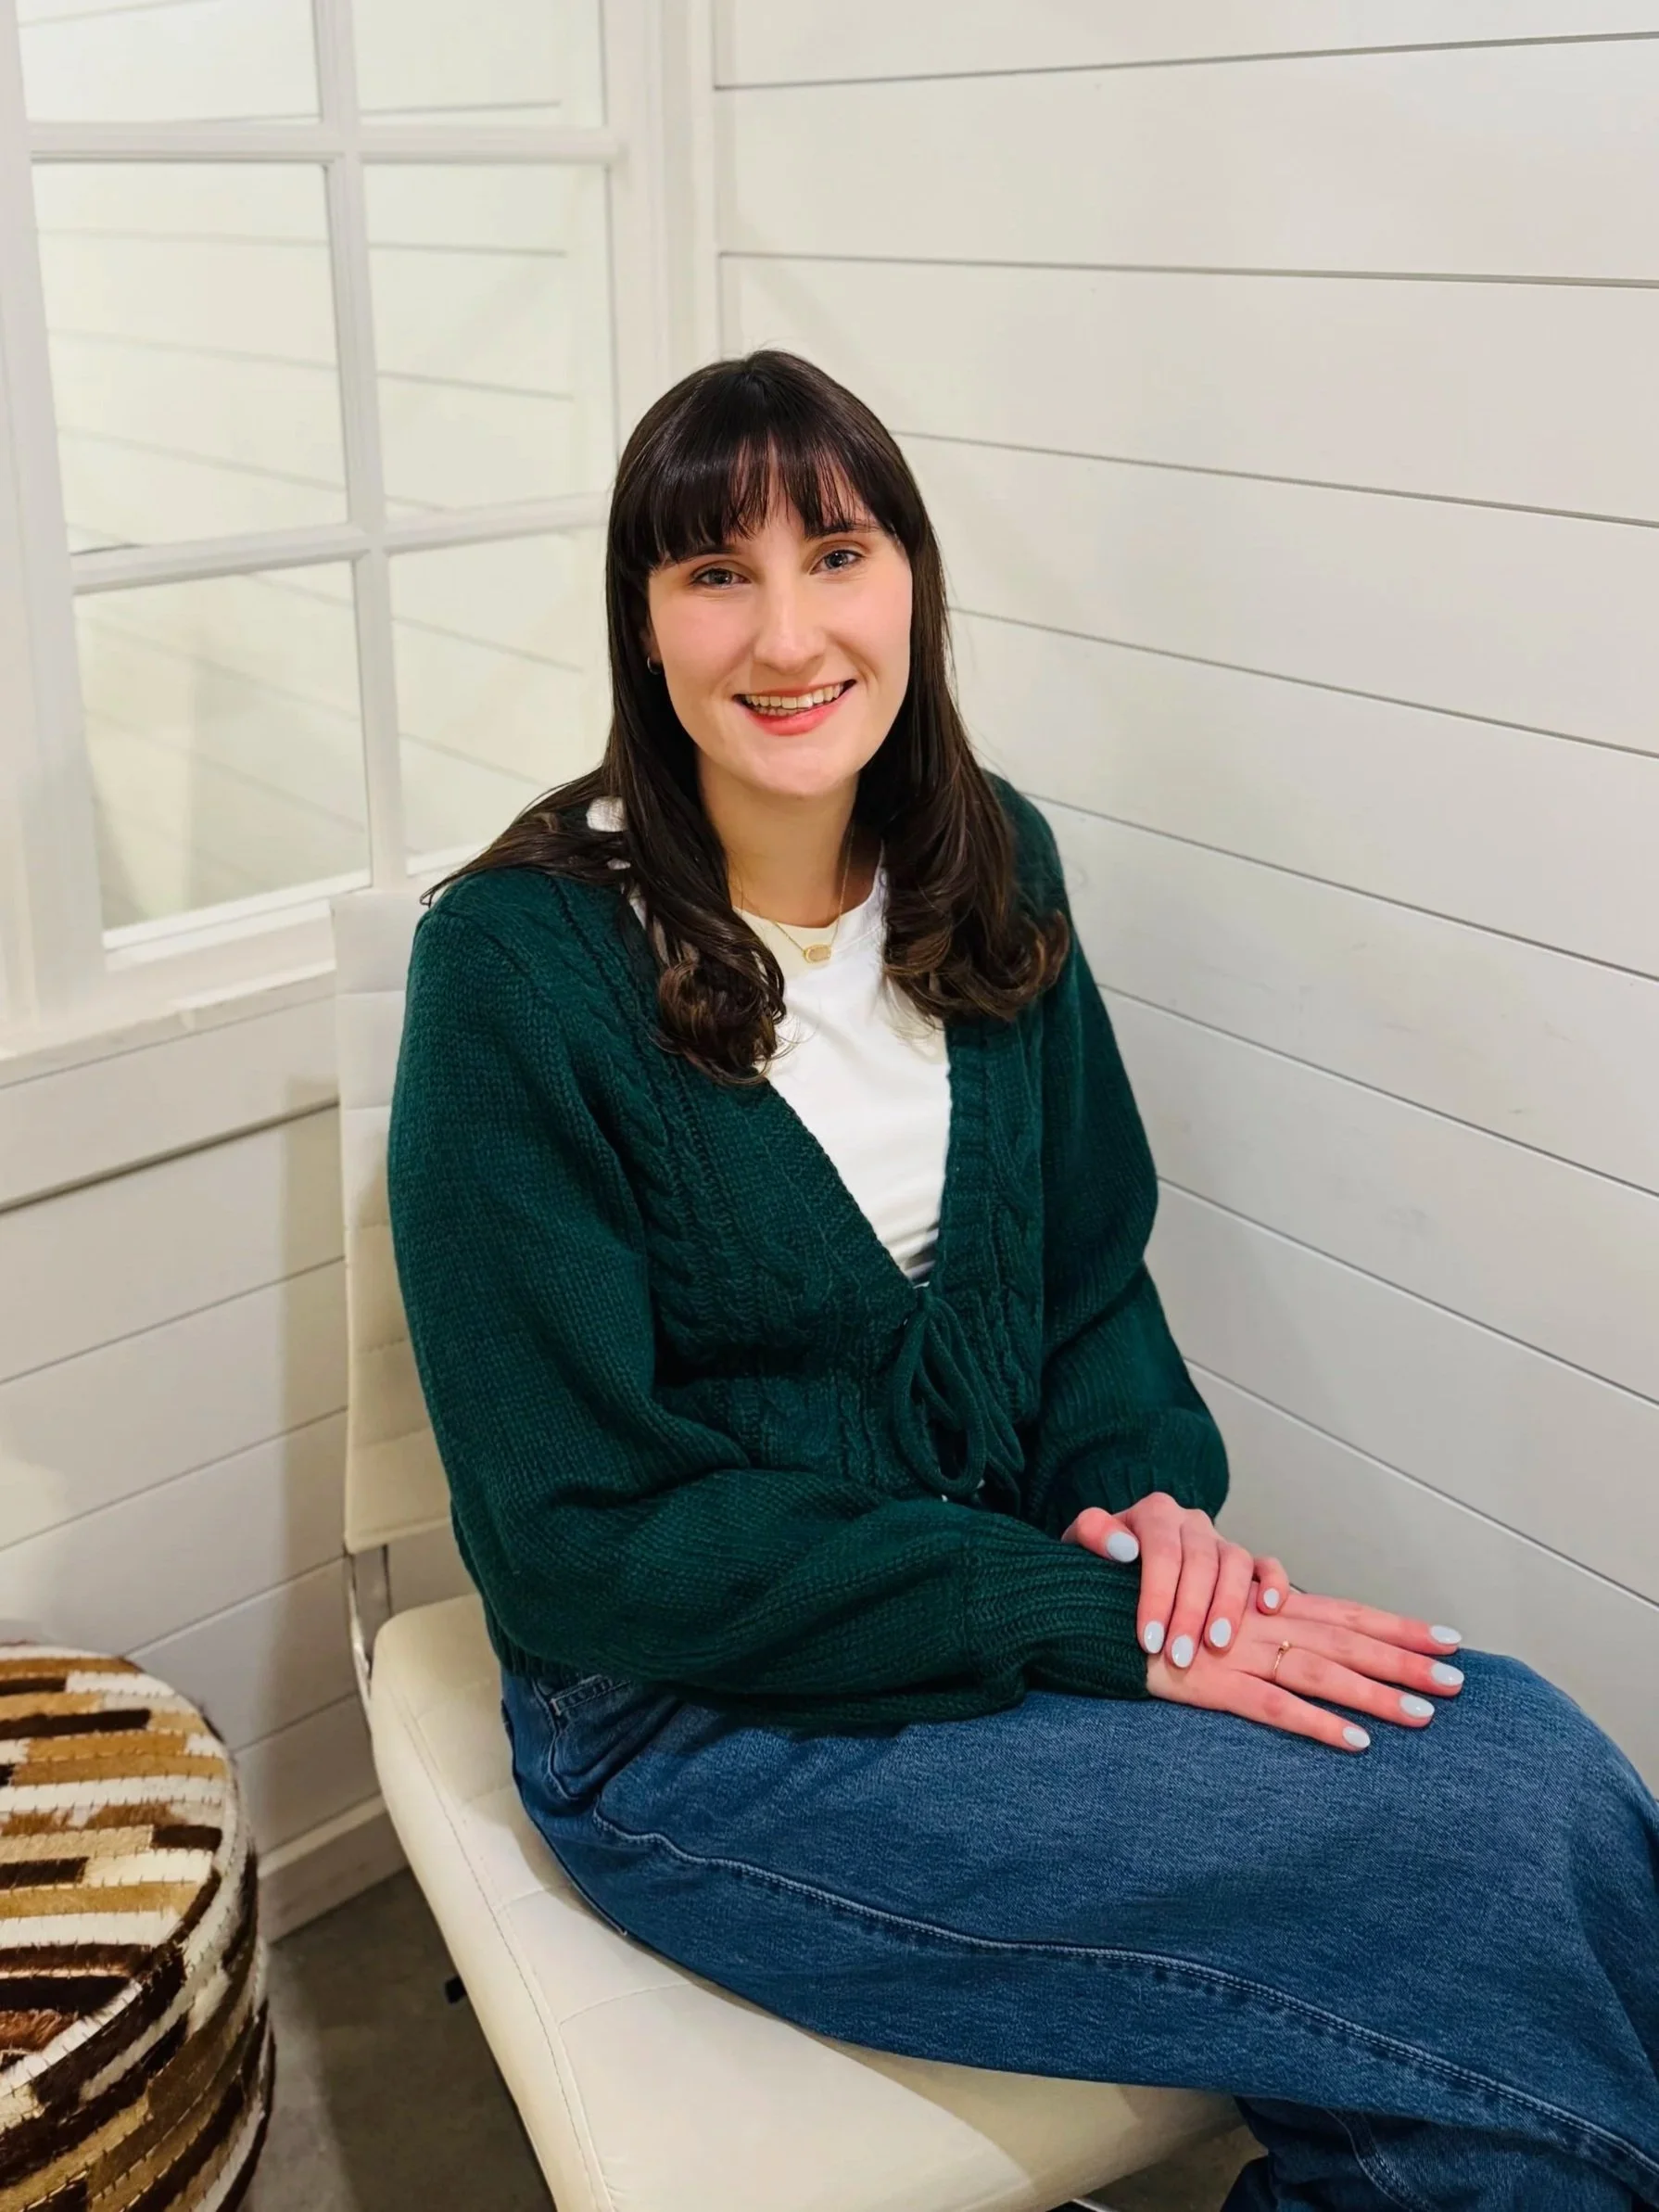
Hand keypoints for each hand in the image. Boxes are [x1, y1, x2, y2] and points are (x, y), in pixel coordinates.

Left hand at [1061, 1497, 1288, 1670]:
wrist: (1116, 1560)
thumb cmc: (1099, 1561)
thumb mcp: (1081, 1546)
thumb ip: (1092, 1534)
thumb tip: (1122, 1546)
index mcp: (1155, 1512)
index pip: (1162, 1552)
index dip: (1157, 1597)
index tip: (1148, 1640)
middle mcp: (1191, 1521)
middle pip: (1201, 1561)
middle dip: (1190, 1613)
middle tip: (1179, 1657)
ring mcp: (1220, 1539)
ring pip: (1236, 1563)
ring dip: (1228, 1605)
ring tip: (1216, 1644)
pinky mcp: (1244, 1561)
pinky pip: (1267, 1564)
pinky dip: (1273, 1582)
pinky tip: (1268, 1608)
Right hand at [1146, 1582, 1466, 1751]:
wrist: (1087, 1609)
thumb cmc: (1147, 1609)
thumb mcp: (1205, 1607)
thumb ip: (1248, 1617)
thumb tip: (1288, 1624)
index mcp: (1262, 1605)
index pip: (1343, 1612)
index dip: (1395, 1625)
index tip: (1446, 1638)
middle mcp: (1259, 1623)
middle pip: (1345, 1640)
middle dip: (1404, 1659)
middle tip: (1460, 1678)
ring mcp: (1238, 1653)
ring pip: (1321, 1673)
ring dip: (1375, 1694)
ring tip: (1425, 1716)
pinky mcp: (1212, 1685)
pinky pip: (1273, 1707)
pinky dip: (1316, 1724)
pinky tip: (1356, 1742)